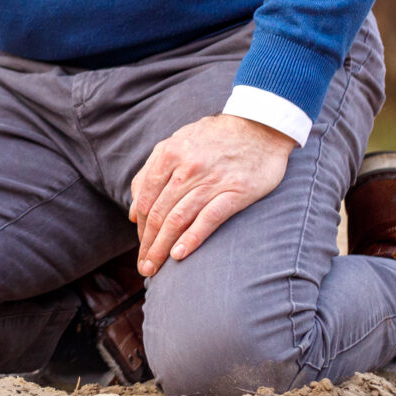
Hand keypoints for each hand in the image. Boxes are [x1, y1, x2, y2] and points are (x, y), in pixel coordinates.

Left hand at [127, 114, 293, 276]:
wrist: (261, 126)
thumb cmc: (216, 137)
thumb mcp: (178, 143)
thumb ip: (151, 172)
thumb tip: (134, 211)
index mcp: (169, 154)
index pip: (146, 198)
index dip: (141, 226)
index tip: (140, 245)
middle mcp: (187, 168)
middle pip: (159, 213)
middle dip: (148, 244)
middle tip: (143, 267)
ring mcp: (212, 180)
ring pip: (178, 219)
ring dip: (162, 248)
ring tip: (155, 269)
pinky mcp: (236, 192)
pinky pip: (208, 219)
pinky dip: (191, 239)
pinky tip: (179, 255)